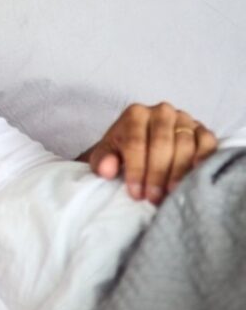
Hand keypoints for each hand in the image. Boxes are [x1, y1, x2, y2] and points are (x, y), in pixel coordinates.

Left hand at [83, 102, 216, 203]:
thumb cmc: (122, 152)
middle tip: (153, 198)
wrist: (142, 145)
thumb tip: (106, 170)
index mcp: (135, 114)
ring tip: (171, 194)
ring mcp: (184, 119)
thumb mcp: (106, 155)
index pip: (135, 142)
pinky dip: (204, 159)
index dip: (136, 170)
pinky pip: (207, 143)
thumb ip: (102, 160)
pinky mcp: (202, 129)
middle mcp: (161, 111)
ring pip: (184, 144)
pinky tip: (196, 177)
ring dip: (178, 172)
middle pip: (161, 143)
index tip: (136, 193)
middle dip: (156, 174)